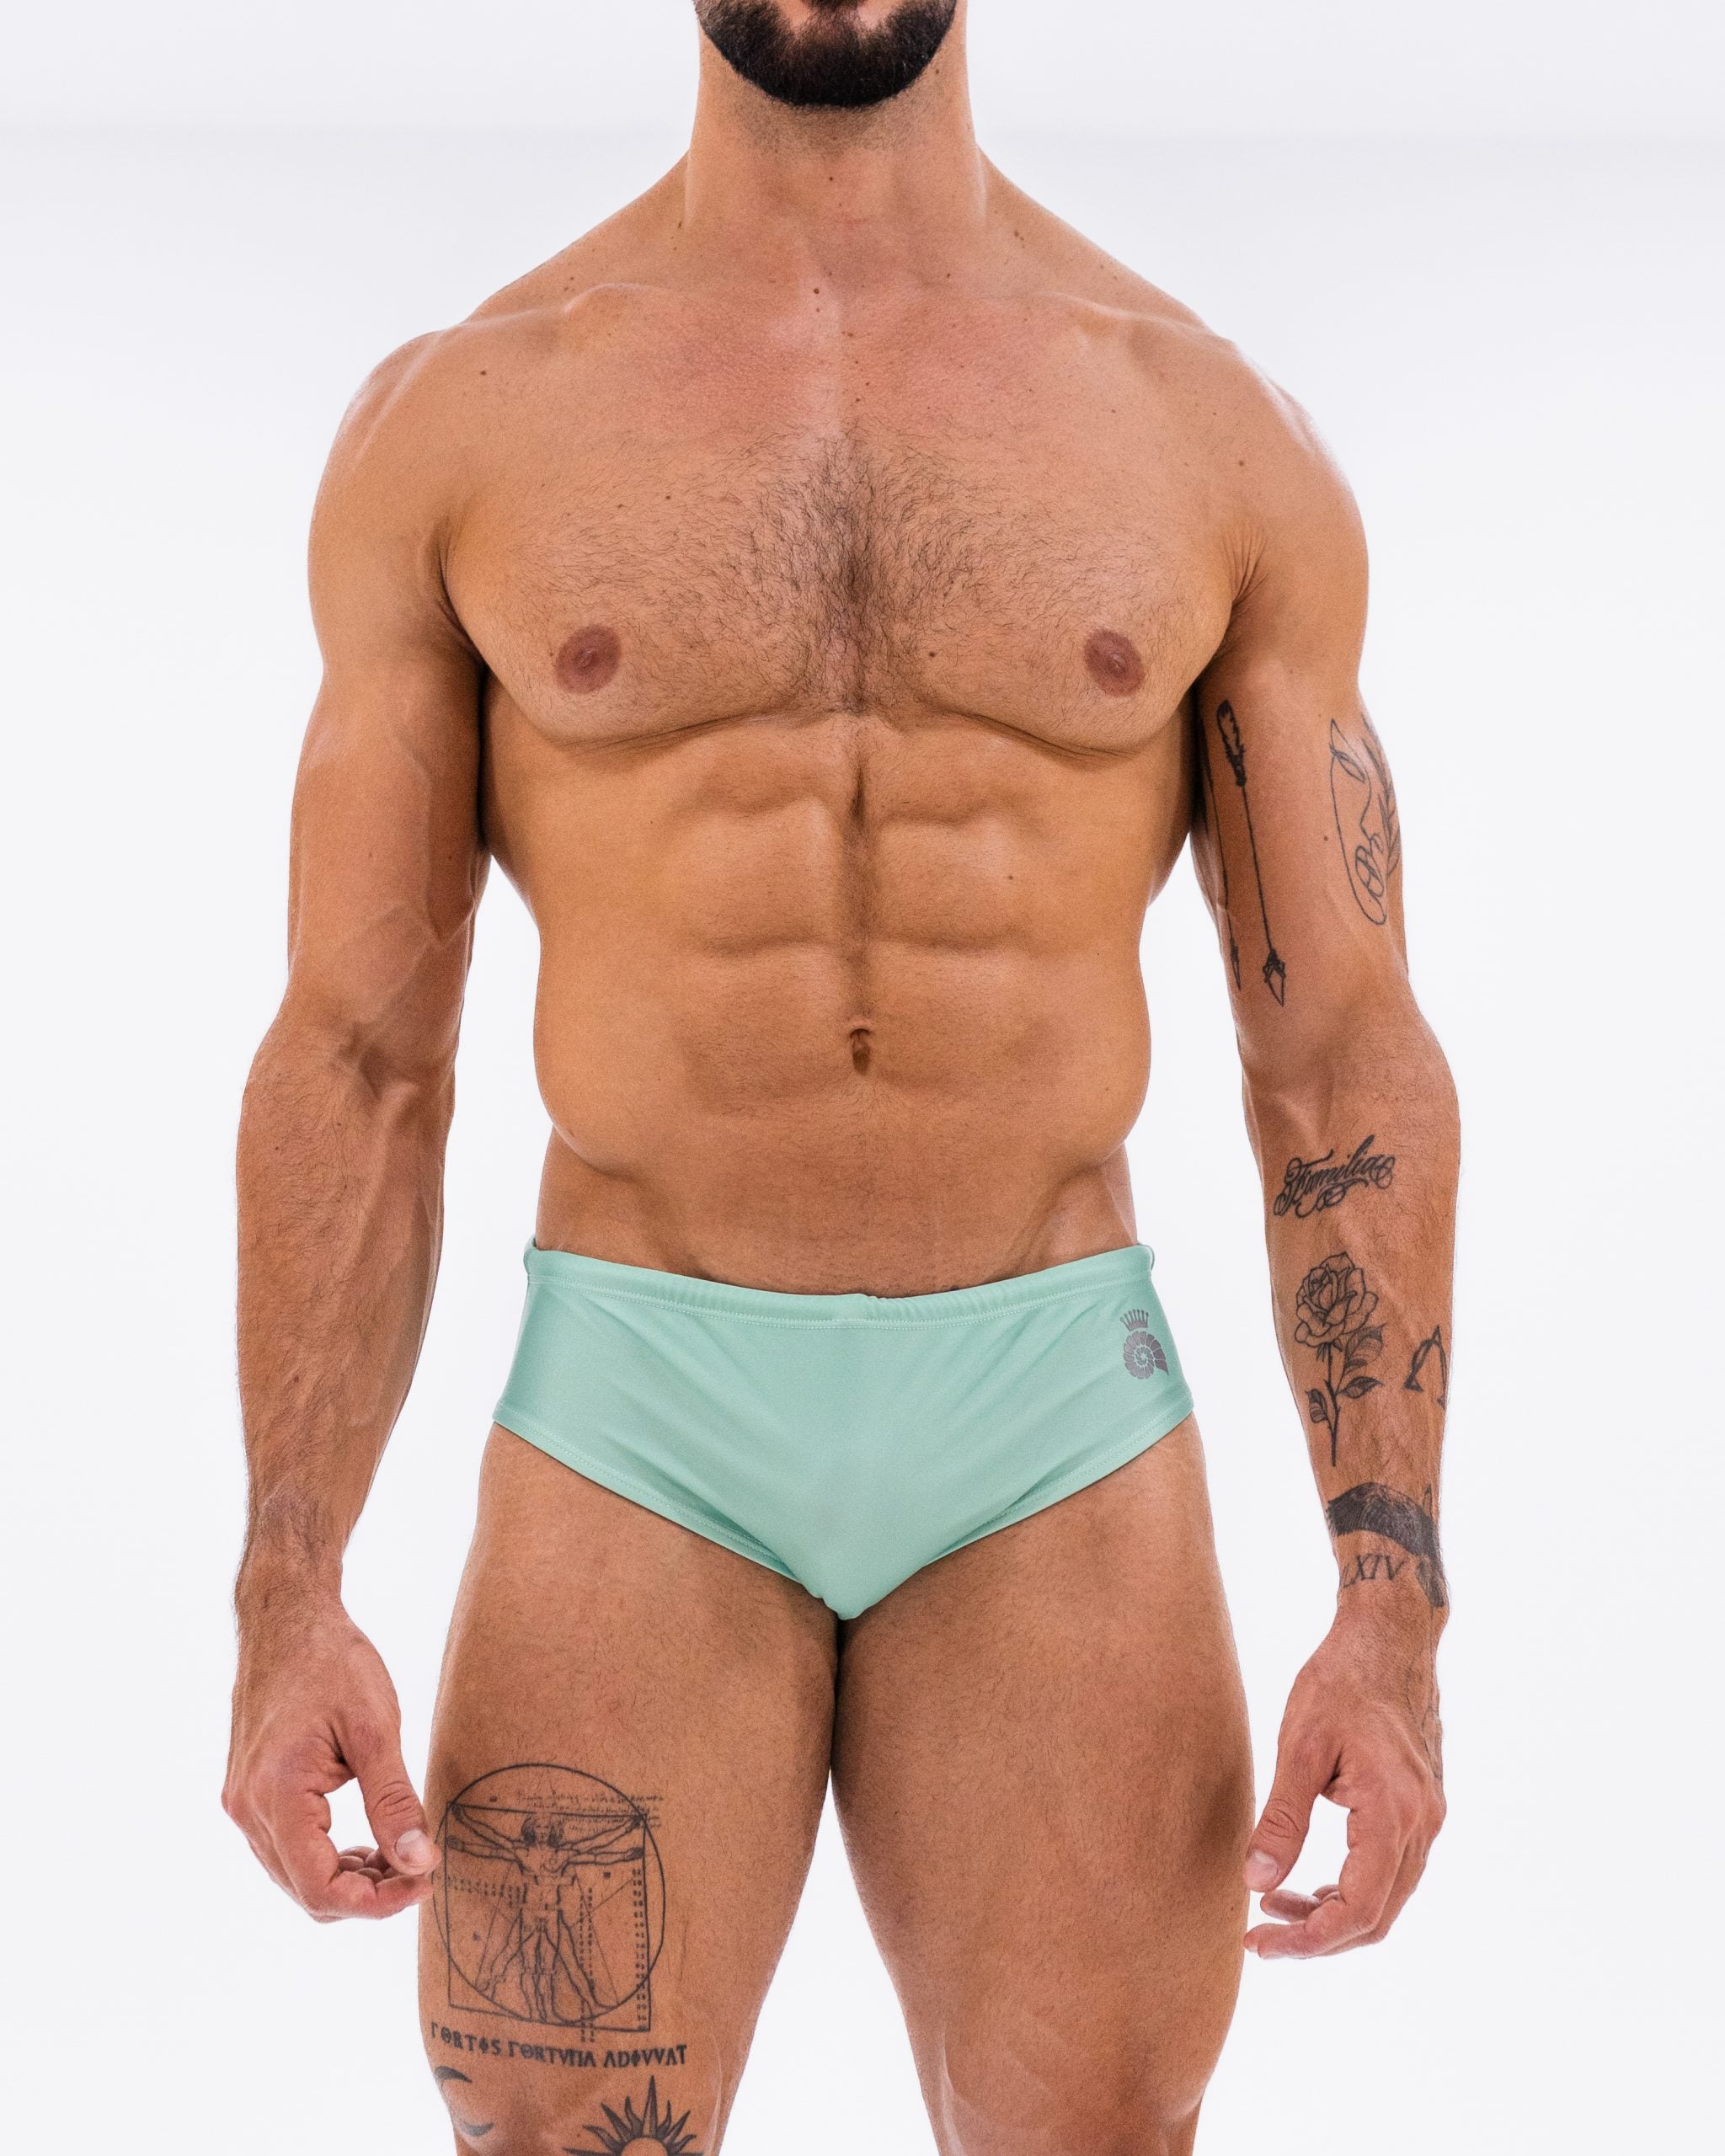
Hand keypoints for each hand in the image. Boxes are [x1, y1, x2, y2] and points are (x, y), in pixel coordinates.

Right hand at [223, 1598, 439, 1920]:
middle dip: (368, 1895)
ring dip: (350, 1880)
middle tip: (423, 1870)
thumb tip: (419, 1862)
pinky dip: (328, 1858)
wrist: (287, 1618)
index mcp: (275, 1795)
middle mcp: (248, 1809)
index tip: (426, 1881)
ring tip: (402, 1856)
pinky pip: (288, 1850)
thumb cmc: (332, 1661)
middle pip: (307, 1892)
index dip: (376, 1903)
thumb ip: (395, 1800)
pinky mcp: (250, 1792)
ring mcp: (244, 1802)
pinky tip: (369, 1844)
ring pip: (296, 1876)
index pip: (320, 1888)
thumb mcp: (376, 1727)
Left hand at [1243, 1610, 1443, 1958]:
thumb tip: (1255, 1882)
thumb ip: (1282, 1818)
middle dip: (1317, 1938)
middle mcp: (1423, 1824)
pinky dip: (1352, 1890)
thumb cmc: (1340, 1680)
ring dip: (1333, 1915)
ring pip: (1387, 1900)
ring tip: (1273, 1907)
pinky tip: (1310, 1883)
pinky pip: (1392, 1872)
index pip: (1358, 1909)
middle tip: (1259, 1939)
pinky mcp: (1422, 1809)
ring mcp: (1428, 1818)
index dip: (1307, 1939)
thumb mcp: (1300, 1745)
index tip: (1257, 1942)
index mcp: (1394, 1811)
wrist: (1389, 1636)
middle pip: (1377, 1917)